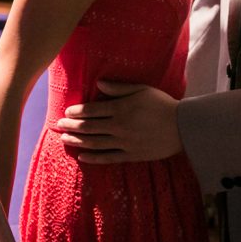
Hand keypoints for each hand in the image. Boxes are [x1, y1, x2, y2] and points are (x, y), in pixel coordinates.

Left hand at [54, 81, 181, 163]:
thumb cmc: (162, 104)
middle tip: (58, 126)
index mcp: (120, 109)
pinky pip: (108, 158)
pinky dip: (93, 158)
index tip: (67, 112)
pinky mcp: (130, 155)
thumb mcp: (141, 89)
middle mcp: (119, 127)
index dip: (77, 112)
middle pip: (89, 127)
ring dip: (77, 141)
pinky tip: (82, 156)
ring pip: (94, 143)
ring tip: (64, 139)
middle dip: (71, 126)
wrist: (182, 127)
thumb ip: (118, 88)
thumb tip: (98, 83)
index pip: (92, 111)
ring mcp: (124, 143)